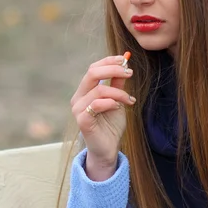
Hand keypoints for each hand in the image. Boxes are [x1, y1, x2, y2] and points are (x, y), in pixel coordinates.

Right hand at [70, 55, 135, 178]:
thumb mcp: (117, 100)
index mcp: (85, 90)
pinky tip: (119, 107)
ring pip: (99, 90)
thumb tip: (125, 63)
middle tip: (129, 73)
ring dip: (119, 92)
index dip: (108, 61)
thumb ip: (118, 83)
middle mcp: (78, 97)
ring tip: (129, 100)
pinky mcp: (82, 120)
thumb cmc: (111, 125)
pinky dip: (111, 103)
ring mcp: (78, 109)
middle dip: (113, 70)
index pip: (93, 68)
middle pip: (92, 73)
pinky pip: (97, 105)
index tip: (125, 59)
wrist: (108, 148)